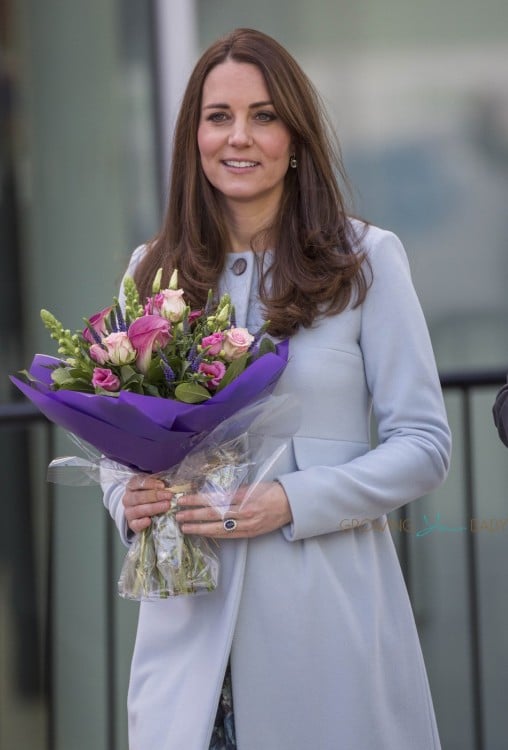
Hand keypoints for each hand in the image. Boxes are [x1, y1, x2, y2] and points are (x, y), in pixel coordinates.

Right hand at [122, 474, 172, 533]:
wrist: (142, 513)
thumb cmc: (150, 496)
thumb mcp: (153, 487)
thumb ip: (159, 485)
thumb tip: (170, 484)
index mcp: (132, 486)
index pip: (138, 482)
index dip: (150, 483)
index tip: (163, 485)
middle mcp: (128, 499)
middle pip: (139, 496)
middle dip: (155, 496)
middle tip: (169, 496)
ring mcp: (128, 512)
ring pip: (138, 510)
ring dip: (153, 508)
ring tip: (166, 506)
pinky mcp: (132, 524)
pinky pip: (135, 524)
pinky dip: (141, 523)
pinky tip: (149, 521)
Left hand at [175, 481, 292, 538]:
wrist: (291, 504)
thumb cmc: (272, 491)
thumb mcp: (252, 486)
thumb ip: (233, 492)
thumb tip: (212, 495)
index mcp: (243, 497)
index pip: (215, 499)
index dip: (197, 500)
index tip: (184, 499)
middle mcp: (243, 512)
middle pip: (214, 515)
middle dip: (194, 516)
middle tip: (178, 515)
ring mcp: (247, 525)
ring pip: (219, 528)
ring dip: (200, 528)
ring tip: (185, 528)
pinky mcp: (250, 533)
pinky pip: (228, 535)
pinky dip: (214, 535)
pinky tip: (203, 534)